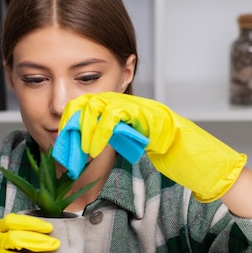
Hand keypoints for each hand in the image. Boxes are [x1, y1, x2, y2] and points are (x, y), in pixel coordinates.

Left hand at [59, 92, 246, 201]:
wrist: (191, 152)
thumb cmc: (162, 150)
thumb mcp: (127, 142)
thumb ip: (109, 139)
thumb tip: (83, 148)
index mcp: (118, 107)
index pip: (87, 105)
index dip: (71, 119)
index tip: (60, 139)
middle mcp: (125, 101)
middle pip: (87, 100)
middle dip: (72, 122)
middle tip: (62, 144)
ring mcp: (134, 105)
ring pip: (98, 105)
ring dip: (84, 126)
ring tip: (78, 148)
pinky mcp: (143, 112)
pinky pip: (116, 116)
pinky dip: (101, 131)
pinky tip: (94, 148)